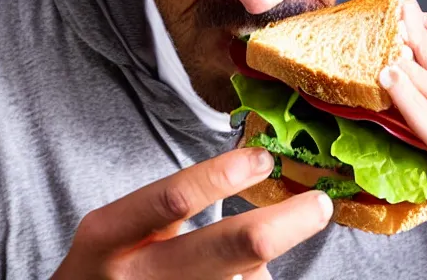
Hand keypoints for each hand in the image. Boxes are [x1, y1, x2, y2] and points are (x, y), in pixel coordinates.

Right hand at [51, 148, 332, 279]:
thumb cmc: (107, 266)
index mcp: (109, 235)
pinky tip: (237, 277)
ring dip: (261, 265)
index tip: (264, 158)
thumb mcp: (121, 231)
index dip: (224, 174)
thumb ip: (172, 214)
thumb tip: (253, 212)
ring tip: (248, 253)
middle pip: (231, 246)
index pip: (174, 196)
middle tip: (319, 204)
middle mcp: (135, 277)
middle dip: (287, 222)